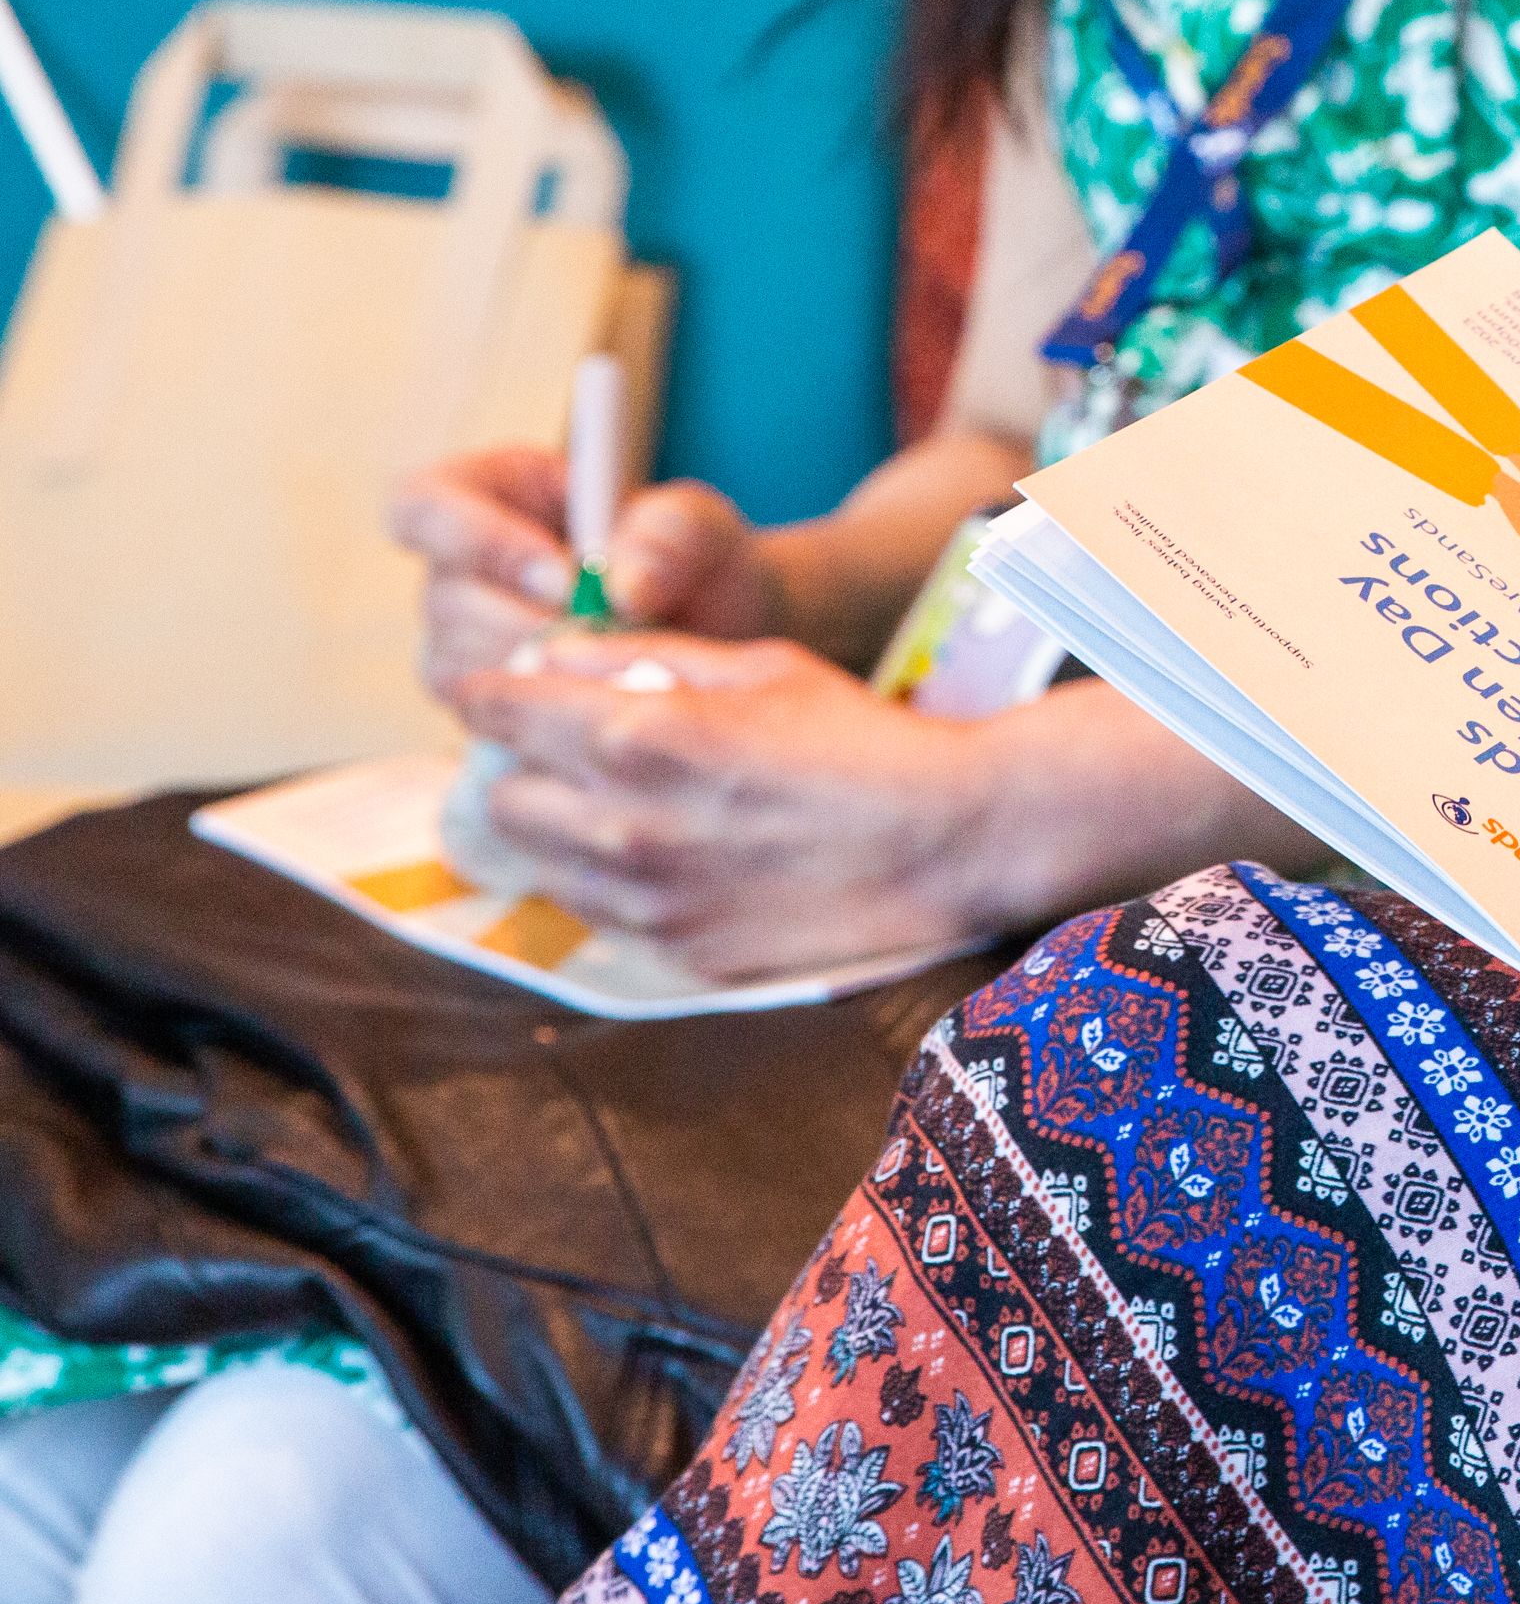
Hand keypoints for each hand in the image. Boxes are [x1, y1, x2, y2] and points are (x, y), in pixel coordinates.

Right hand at [390, 447, 781, 693]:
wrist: (712, 632)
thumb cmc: (689, 557)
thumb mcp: (697, 524)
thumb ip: (669, 535)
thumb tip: (625, 588)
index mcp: (484, 494)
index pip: (424, 506)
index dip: (477, 540)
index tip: (565, 576)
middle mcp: (454, 573)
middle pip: (445, 603)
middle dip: (532, 627)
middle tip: (615, 640)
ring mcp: (459, 646)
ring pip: (461, 673)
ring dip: (546, 678)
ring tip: (624, 668)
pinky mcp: (486, 710)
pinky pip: (488, 728)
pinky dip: (553, 722)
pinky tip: (611, 707)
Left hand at [446, 631, 1000, 979]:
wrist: (948, 842)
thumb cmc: (861, 739)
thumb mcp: (759, 665)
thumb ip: (645, 658)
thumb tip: (550, 652)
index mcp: (639, 739)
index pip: (499, 711)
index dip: (486, 691)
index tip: (494, 686)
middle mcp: (623, 827)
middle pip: (497, 795)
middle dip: (517, 763)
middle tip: (561, 746)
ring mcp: (646, 901)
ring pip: (535, 862)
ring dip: (555, 826)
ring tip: (614, 801)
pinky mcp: (675, 951)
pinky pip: (595, 911)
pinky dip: (603, 878)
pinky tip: (660, 850)